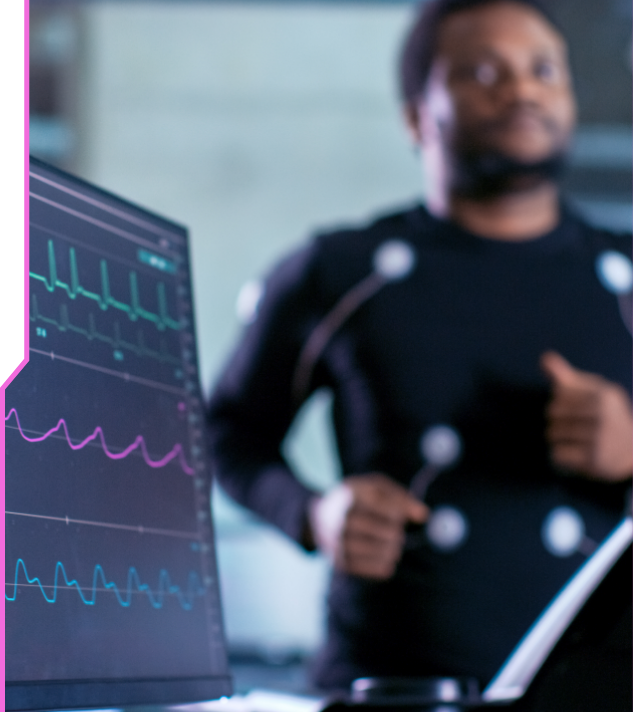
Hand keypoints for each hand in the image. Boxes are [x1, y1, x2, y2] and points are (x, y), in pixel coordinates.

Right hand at [307, 473, 427, 579]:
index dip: (402, 513)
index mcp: (353, 495)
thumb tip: (423, 515)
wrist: (318, 519)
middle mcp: (343, 519)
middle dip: (397, 532)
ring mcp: (340, 543)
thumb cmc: (355, 499)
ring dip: (393, 549)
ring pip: (385, 552)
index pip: (392, 509)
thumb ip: (400, 496)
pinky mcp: (341, 562)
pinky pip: (376, 568)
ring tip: (390, 544)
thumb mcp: (374, 487)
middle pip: (390, 533)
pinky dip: (386, 564)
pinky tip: (384, 556)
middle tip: (393, 531)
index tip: (398, 515)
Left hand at [541, 351, 632, 481]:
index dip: (561, 401)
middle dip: (556, 420)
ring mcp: (599, 437)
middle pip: (552, 412)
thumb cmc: (603, 417)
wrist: (630, 452)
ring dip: (556, 438)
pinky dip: (559, 456)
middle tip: (572, 426)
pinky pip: (557, 454)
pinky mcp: (593, 459)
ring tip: (572, 440)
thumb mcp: (591, 393)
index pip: (560, 393)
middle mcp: (603, 414)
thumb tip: (544, 357)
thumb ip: (566, 377)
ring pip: (552, 433)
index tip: (575, 408)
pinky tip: (573, 454)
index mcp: (603, 394)